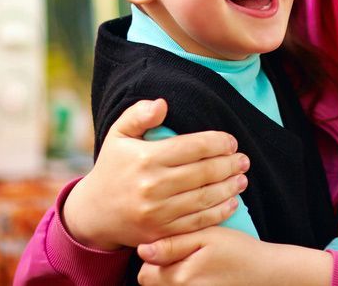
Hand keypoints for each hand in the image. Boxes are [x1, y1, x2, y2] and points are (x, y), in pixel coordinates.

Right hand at [63, 98, 249, 249]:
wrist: (93, 213)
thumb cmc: (113, 167)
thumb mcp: (118, 135)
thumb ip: (138, 114)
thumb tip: (162, 104)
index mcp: (146, 158)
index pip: (194, 147)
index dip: (219, 143)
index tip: (231, 142)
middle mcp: (152, 186)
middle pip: (204, 173)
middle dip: (230, 165)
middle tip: (244, 160)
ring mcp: (157, 213)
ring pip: (204, 198)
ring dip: (229, 188)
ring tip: (242, 178)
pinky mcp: (161, 233)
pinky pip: (197, 223)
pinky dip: (219, 213)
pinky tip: (232, 203)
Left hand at [137, 227, 331, 285]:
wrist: (265, 273)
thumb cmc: (239, 250)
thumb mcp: (208, 236)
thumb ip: (173, 242)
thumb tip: (142, 250)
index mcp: (180, 277)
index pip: (144, 273)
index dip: (154, 258)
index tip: (173, 248)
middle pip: (152, 285)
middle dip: (162, 270)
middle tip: (185, 255)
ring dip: (173, 278)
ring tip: (194, 265)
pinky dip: (186, 283)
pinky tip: (200, 275)